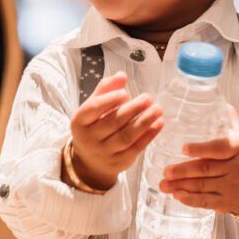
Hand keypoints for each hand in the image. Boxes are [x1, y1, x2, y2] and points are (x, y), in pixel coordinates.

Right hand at [68, 72, 163, 191]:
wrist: (90, 161)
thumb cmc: (93, 126)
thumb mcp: (92, 108)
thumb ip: (105, 90)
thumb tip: (121, 76)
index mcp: (80, 121)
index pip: (94, 109)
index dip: (110, 100)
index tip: (125, 92)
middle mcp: (90, 139)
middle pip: (113, 122)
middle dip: (132, 110)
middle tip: (147, 98)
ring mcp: (105, 153)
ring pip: (126, 137)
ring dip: (144, 122)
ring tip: (157, 109)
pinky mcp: (119, 163)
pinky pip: (136, 148)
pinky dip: (148, 136)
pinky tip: (158, 124)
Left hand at [158, 105, 238, 214]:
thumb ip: (229, 122)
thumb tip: (219, 101)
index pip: (220, 147)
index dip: (202, 149)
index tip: (183, 148)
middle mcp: (237, 168)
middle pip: (206, 169)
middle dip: (183, 171)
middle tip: (165, 171)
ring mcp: (232, 187)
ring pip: (203, 186)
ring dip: (181, 186)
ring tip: (163, 184)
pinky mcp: (228, 203)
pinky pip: (206, 202)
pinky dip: (190, 200)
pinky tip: (177, 195)